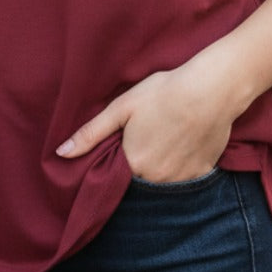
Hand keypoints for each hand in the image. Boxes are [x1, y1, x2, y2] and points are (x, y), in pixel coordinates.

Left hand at [56, 55, 239, 182]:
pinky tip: (183, 143)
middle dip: (139, 165)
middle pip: (140, 181)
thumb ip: (91, 133)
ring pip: (163, 182)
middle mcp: (156, 180)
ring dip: (160, 168)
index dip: (118, 162)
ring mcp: (181, 181)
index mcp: (133, 165)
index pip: (116, 178)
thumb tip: (60, 154)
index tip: (123, 145)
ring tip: (165, 139)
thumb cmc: (163, 93)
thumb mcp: (122, 107)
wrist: (211, 89)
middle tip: (147, 137)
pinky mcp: (202, 174)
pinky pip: (186, 179)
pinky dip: (182, 166)